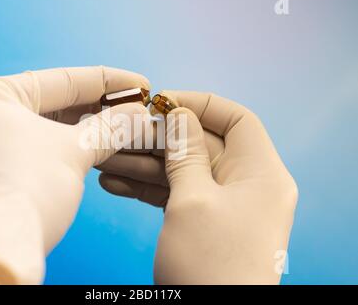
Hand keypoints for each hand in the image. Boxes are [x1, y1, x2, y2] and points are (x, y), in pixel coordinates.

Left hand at [0, 66, 149, 283]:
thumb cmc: (22, 193)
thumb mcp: (73, 151)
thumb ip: (109, 128)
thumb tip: (138, 116)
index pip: (60, 80)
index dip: (108, 82)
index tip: (140, 85)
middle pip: (50, 106)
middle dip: (96, 110)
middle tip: (133, 111)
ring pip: (39, 133)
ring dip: (81, 133)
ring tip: (119, 131)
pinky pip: (28, 155)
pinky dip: (60, 153)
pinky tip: (90, 153)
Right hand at [98, 91, 297, 283]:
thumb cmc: (210, 265)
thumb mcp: (193, 200)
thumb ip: (186, 153)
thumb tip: (180, 115)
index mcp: (260, 173)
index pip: (237, 120)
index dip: (201, 104)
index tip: (163, 101)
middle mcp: (247, 186)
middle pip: (201, 146)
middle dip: (158, 139)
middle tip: (121, 133)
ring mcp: (225, 206)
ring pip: (183, 172)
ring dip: (144, 165)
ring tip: (105, 158)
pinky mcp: (205, 223)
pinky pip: (177, 195)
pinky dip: (148, 189)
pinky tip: (114, 184)